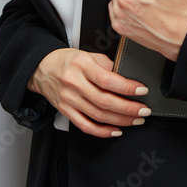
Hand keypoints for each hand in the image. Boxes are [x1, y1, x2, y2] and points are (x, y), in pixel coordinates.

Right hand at [27, 48, 150, 138]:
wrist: (42, 68)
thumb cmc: (67, 61)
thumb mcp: (88, 55)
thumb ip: (107, 65)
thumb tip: (128, 77)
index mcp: (82, 65)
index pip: (107, 79)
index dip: (127, 87)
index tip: (142, 90)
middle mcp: (74, 83)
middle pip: (104, 101)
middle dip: (128, 108)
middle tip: (144, 110)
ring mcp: (69, 100)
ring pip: (98, 115)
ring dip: (120, 120)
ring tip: (136, 119)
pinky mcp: (66, 111)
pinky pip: (85, 126)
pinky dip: (102, 132)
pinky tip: (116, 130)